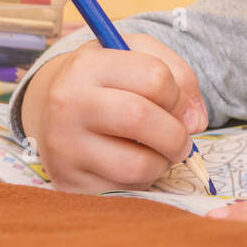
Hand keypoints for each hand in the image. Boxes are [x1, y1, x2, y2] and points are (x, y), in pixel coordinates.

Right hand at [24, 33, 208, 193]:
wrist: (51, 113)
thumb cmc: (105, 82)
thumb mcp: (136, 56)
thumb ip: (177, 74)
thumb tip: (196, 121)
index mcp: (88, 65)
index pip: (154, 77)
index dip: (182, 97)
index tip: (184, 109)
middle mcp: (69, 103)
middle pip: (141, 119)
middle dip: (176, 135)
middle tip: (182, 139)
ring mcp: (64, 146)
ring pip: (136, 164)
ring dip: (162, 162)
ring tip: (158, 152)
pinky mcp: (69, 181)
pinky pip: (125, 189)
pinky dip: (143, 180)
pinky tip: (133, 164)